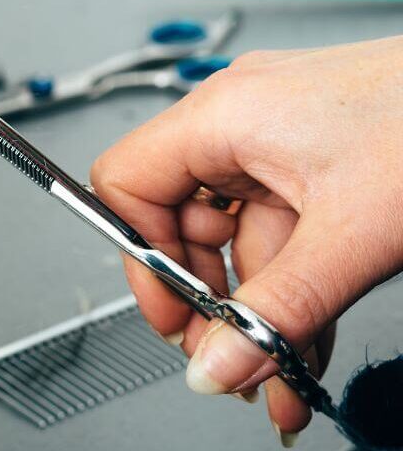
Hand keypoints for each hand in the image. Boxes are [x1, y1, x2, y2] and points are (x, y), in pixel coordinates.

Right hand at [90, 37, 402, 440]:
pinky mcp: (315, 164)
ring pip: (237, 239)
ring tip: (279, 366)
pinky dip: (289, 288)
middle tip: (230, 352)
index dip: (139, 255)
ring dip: (256, 307)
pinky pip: (280, 234)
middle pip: (180, 220)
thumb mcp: (353, 234)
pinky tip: (306, 337)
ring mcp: (279, 141)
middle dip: (205, 297)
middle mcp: (240, 121)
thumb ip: (277, 309)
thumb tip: (218, 363)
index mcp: (223, 114)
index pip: (127, 183)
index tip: (175, 311)